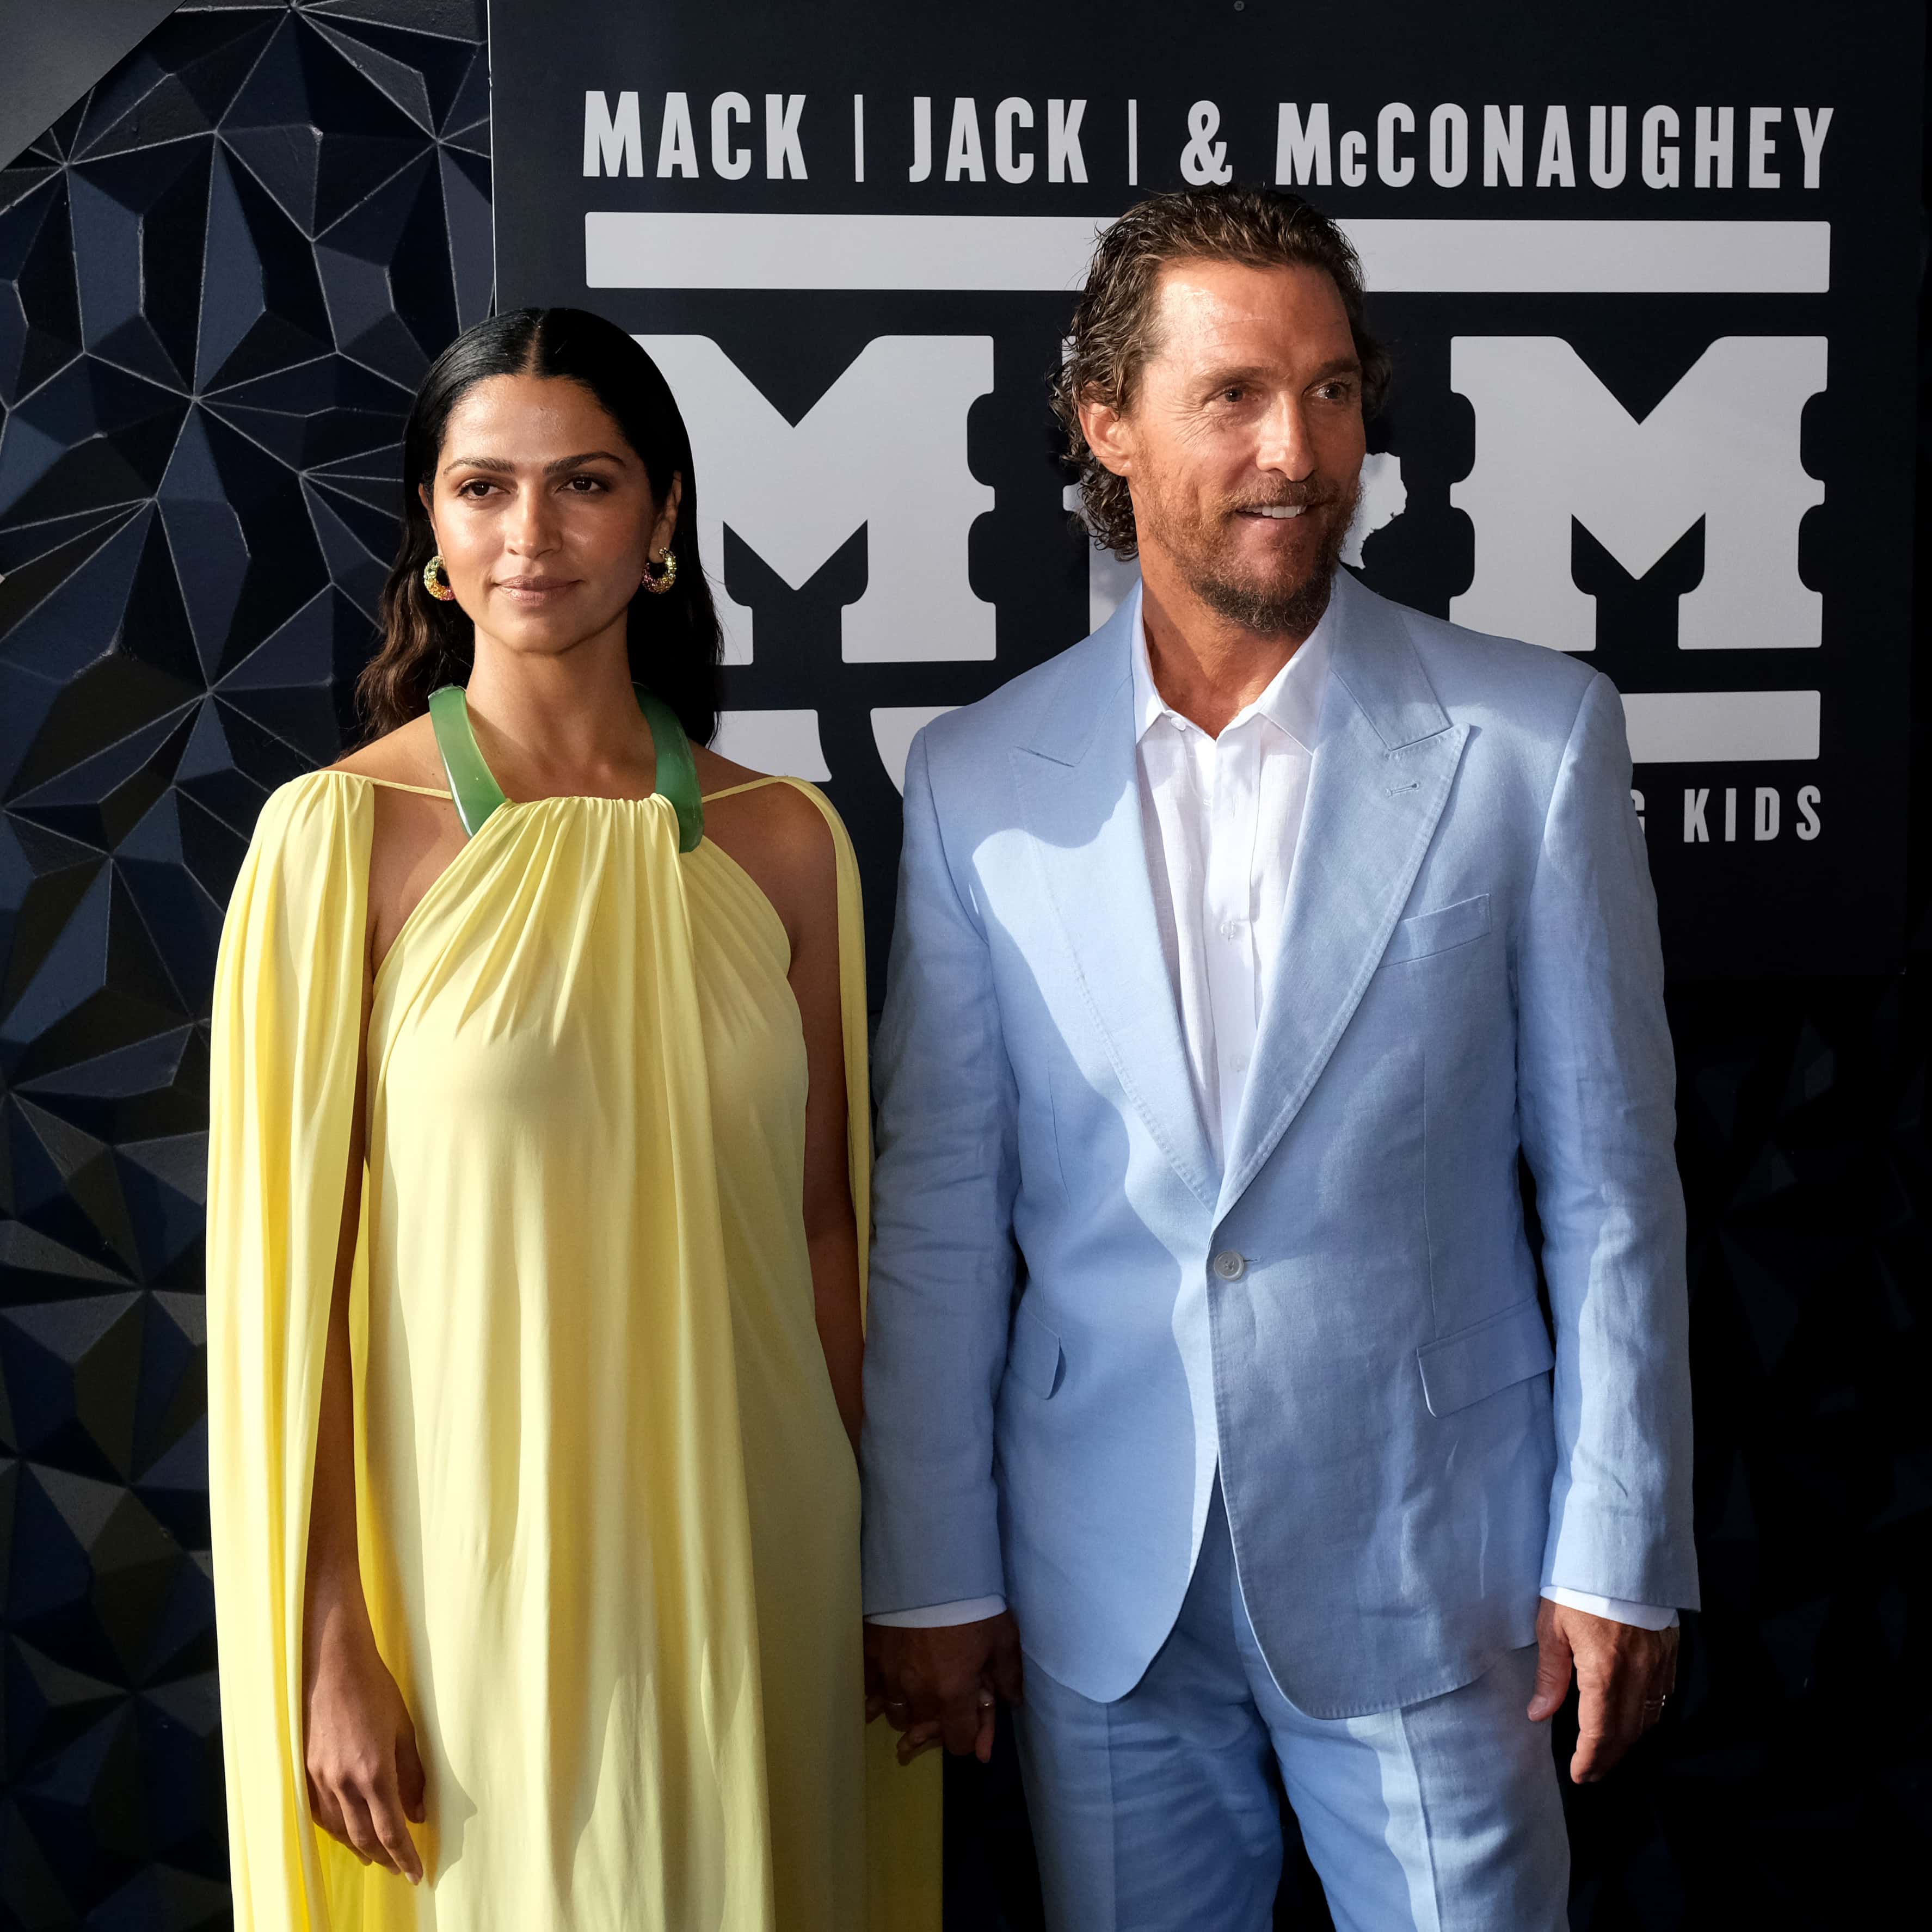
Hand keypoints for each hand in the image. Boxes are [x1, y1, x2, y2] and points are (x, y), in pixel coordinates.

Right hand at [303, 1590, 426, 1881]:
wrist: (334, 1666)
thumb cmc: (375, 1691)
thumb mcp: (404, 1730)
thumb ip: (412, 1775)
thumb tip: (418, 1813)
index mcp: (375, 1772)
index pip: (391, 1830)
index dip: (405, 1856)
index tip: (417, 1874)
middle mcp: (345, 1782)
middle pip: (364, 1837)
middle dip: (384, 1857)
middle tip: (399, 1869)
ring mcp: (322, 1779)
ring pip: (341, 1829)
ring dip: (359, 1848)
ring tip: (376, 1857)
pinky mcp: (306, 1771)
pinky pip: (321, 1813)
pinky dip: (336, 1830)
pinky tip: (346, 1833)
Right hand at [866, 1613, 1023, 1765]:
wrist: (929, 1564)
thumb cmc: (972, 1602)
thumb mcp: (1002, 1636)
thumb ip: (1008, 1675)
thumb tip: (1012, 1702)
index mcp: (953, 1694)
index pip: (958, 1742)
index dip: (968, 1737)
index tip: (970, 1720)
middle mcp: (918, 1694)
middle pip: (923, 1728)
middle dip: (937, 1719)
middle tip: (944, 1698)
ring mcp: (889, 1676)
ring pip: (895, 1712)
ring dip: (907, 1707)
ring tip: (914, 1689)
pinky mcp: (869, 1655)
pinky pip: (868, 1688)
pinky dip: (876, 1692)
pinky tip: (881, 1685)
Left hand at [1528, 1597, 1678, 1783]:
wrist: (1620, 1553)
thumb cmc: (1578, 1587)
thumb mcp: (1553, 1627)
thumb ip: (1550, 1675)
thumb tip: (1539, 1714)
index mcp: (1604, 1672)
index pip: (1599, 1732)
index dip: (1590, 1759)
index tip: (1579, 1775)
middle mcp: (1638, 1675)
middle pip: (1627, 1733)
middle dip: (1609, 1759)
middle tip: (1592, 1774)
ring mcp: (1659, 1666)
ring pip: (1649, 1719)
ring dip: (1629, 1742)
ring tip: (1608, 1753)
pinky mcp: (1670, 1654)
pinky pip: (1663, 1698)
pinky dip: (1648, 1718)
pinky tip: (1635, 1721)